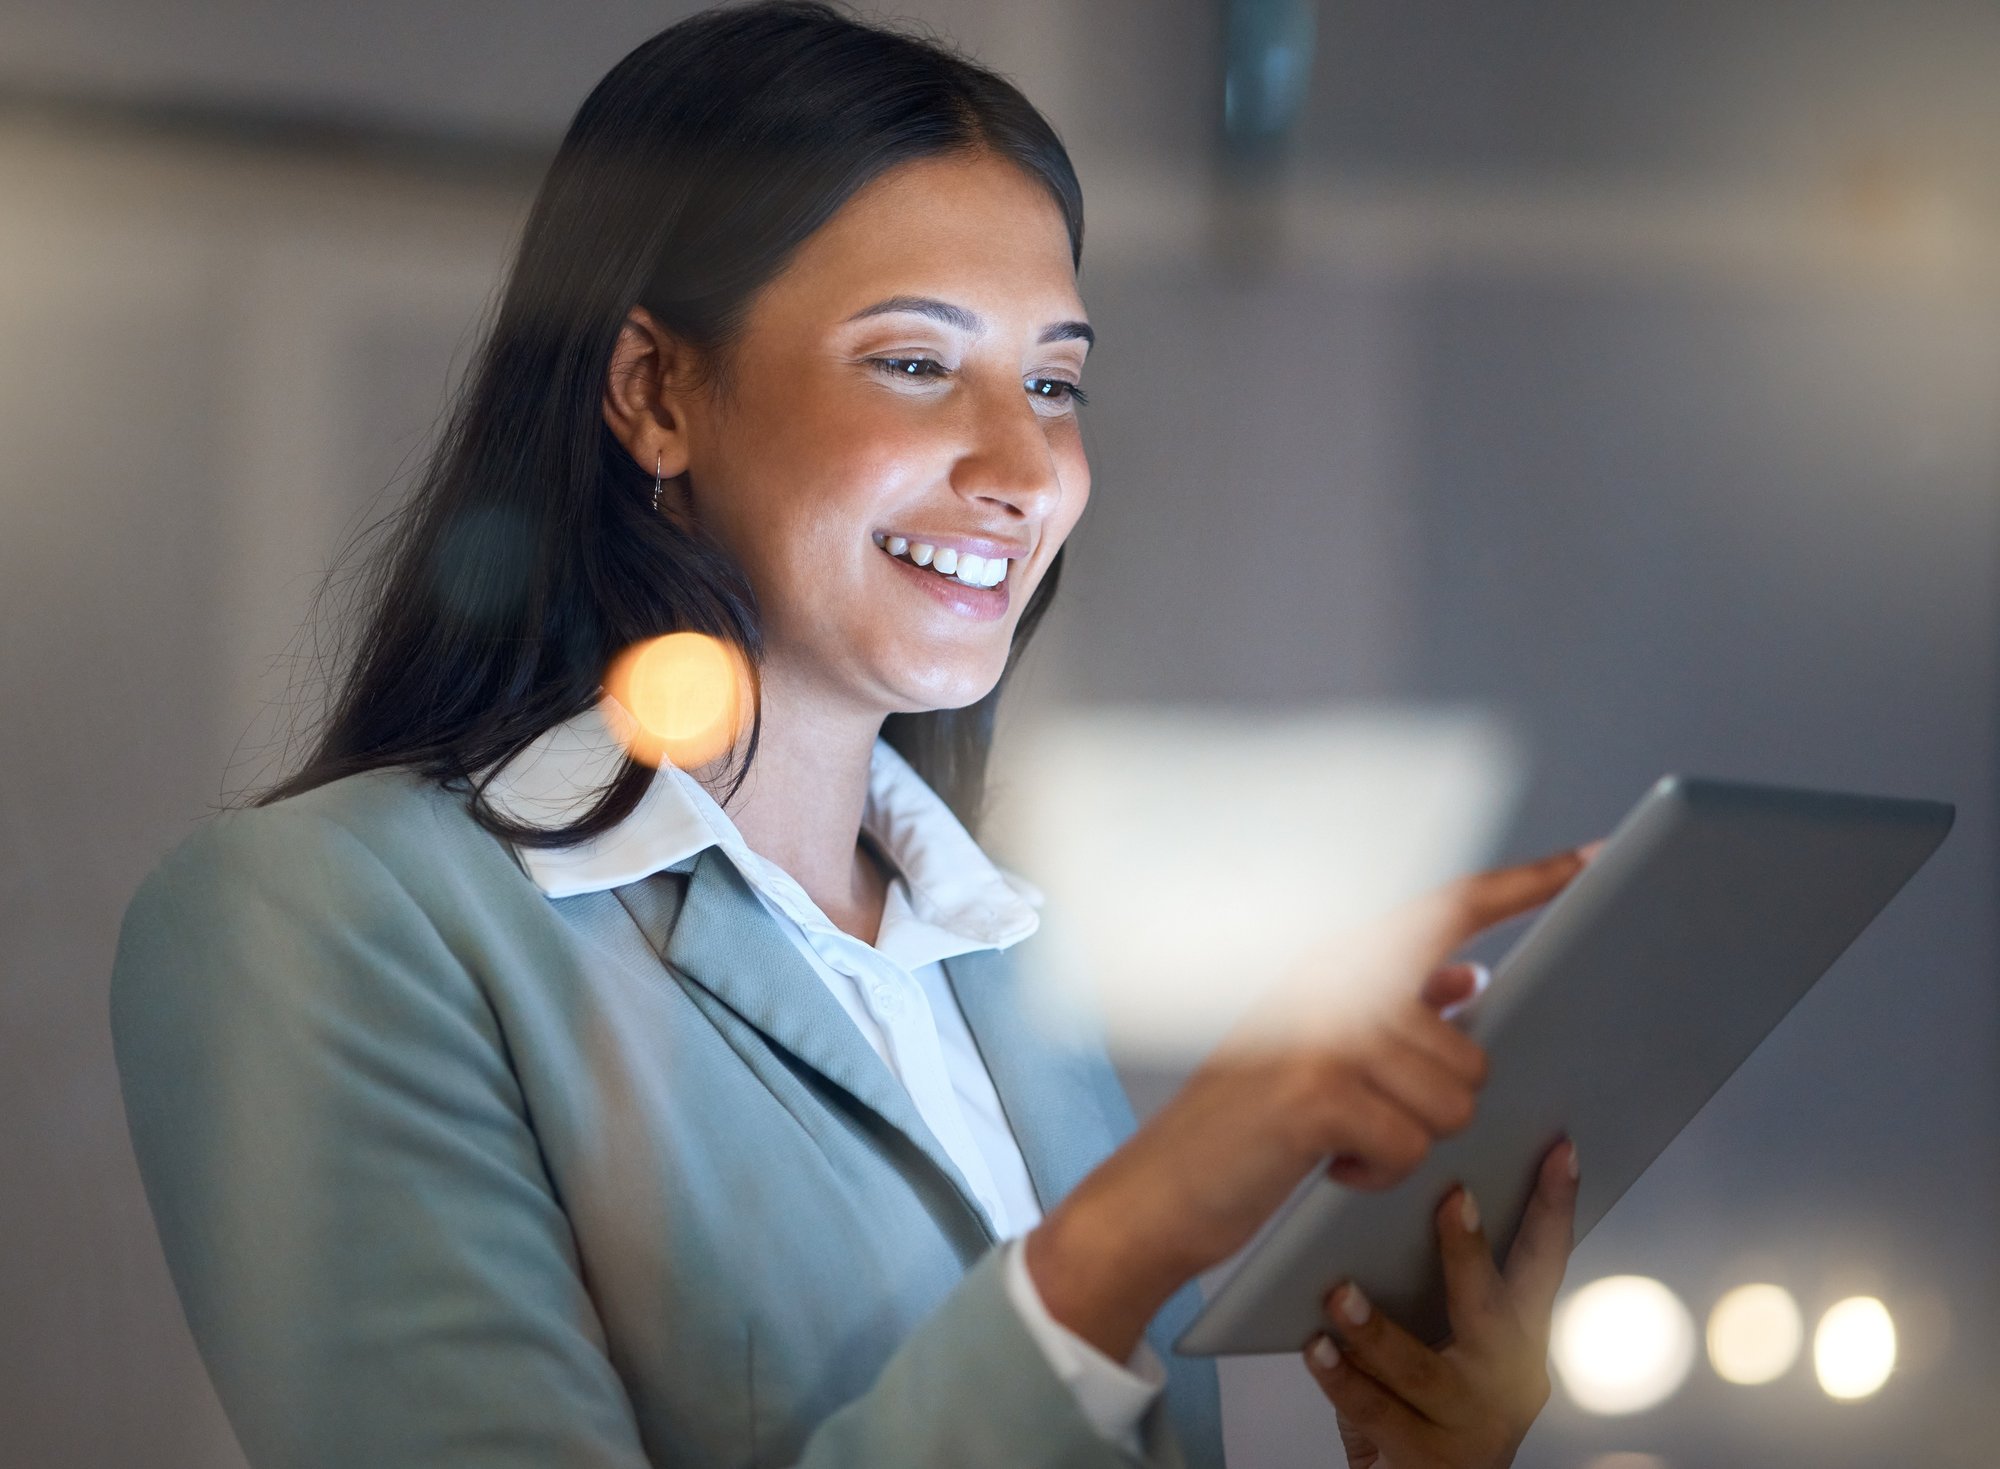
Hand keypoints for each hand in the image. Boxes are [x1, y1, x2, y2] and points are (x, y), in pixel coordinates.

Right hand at [1024, 845, 1596, 1360]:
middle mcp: (1330, 980)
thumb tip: (1466, 976)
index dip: (1528, 882)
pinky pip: (1413, 1144)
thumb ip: (1392, 1009)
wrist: (1158, 1190)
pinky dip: (1380, 1173)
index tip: (1594, 856)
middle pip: (1468, 1050)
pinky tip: (1329, 1164)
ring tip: (1338, 1139)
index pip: (1447, 908)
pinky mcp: (1320, 1092)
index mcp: (1332, 960)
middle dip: (1431, 1105)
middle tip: (1357, 1118)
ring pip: (1452, 1101)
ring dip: (1407, 1142)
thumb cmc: (1240, 1125)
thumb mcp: (1313, 1050)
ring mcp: (1324, 1032)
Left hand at [1304, 1138, 1580, 1468]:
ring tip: (1339, 1294)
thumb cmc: (1435, 1403)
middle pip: (1490, 1309)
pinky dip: (1342, 1378)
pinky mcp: (1424, 1457)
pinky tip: (1316, 1348)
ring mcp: (1469, 1423)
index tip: (1558, 1150)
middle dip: (1470, 1252)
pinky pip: (1375, 1411)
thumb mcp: (1457, 1342)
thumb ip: (1443, 1288)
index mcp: (1520, 1339)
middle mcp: (1506, 1380)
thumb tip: (1399, 1197)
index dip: (1554, 1206)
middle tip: (1452, 1198)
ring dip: (1378, 1328)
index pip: (1544, 1263)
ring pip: (1422, 1368)